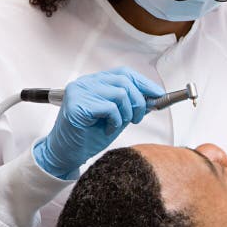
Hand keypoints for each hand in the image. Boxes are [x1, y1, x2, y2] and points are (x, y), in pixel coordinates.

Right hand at [33, 67, 163, 178]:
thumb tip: (154, 98)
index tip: (158, 95)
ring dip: (126, 114)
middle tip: (137, 118)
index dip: (144, 83)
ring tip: (116, 125)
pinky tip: (106, 129)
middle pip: (125, 81)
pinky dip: (115, 121)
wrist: (67, 153)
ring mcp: (79, 92)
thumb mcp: (118, 117)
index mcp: (94, 82)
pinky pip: (110, 108)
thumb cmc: (89, 135)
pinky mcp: (77, 104)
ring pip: (120, 94)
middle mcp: (85, 83)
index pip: (124, 73)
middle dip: (139, 102)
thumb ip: (131, 104)